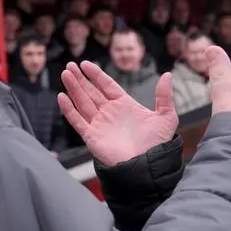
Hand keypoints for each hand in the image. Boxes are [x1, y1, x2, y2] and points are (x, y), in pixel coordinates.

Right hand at [58, 62, 177, 165]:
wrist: (147, 166)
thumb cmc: (157, 144)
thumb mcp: (166, 117)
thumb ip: (164, 96)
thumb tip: (167, 75)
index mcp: (124, 105)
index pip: (106, 85)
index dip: (96, 74)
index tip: (85, 64)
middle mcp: (109, 113)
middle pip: (91, 92)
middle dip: (80, 79)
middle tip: (70, 66)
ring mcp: (99, 124)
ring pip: (82, 102)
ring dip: (73, 89)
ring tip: (65, 74)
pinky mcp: (92, 136)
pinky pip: (77, 120)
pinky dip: (69, 110)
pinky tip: (62, 97)